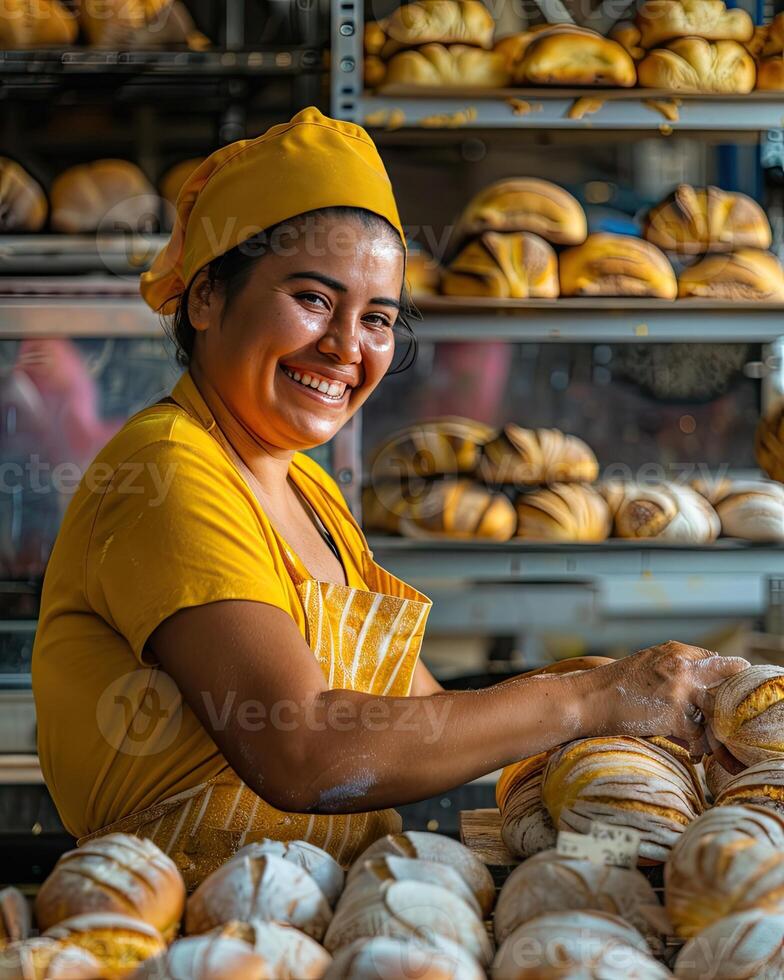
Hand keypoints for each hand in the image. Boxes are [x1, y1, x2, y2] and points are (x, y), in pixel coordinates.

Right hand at [581, 641, 748, 755]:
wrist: (587, 699)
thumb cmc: (613, 686)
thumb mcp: (648, 665)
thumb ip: (676, 672)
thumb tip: (703, 693)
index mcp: (676, 651)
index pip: (718, 663)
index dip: (723, 683)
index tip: (723, 701)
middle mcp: (683, 665)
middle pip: (729, 679)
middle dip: (731, 701)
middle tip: (730, 722)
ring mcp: (680, 688)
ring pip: (718, 711)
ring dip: (718, 730)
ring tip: (710, 744)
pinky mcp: (674, 713)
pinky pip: (700, 735)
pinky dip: (698, 748)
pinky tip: (692, 753)